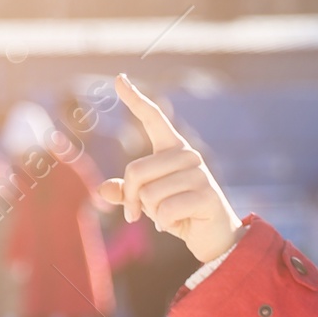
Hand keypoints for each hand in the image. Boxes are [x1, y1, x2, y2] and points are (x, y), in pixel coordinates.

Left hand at [97, 75, 242, 263]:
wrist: (214, 237)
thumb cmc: (179, 214)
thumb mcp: (148, 202)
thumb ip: (126, 194)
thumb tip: (102, 192)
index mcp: (173, 149)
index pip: (153, 118)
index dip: (134, 99)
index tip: (119, 79)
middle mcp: (187, 154)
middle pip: (136, 171)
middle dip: (131, 198)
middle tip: (136, 215)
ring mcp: (199, 173)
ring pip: (150, 194)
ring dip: (151, 214)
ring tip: (166, 218)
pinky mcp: (206, 194)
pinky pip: (166, 210)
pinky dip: (164, 224)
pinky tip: (176, 225)